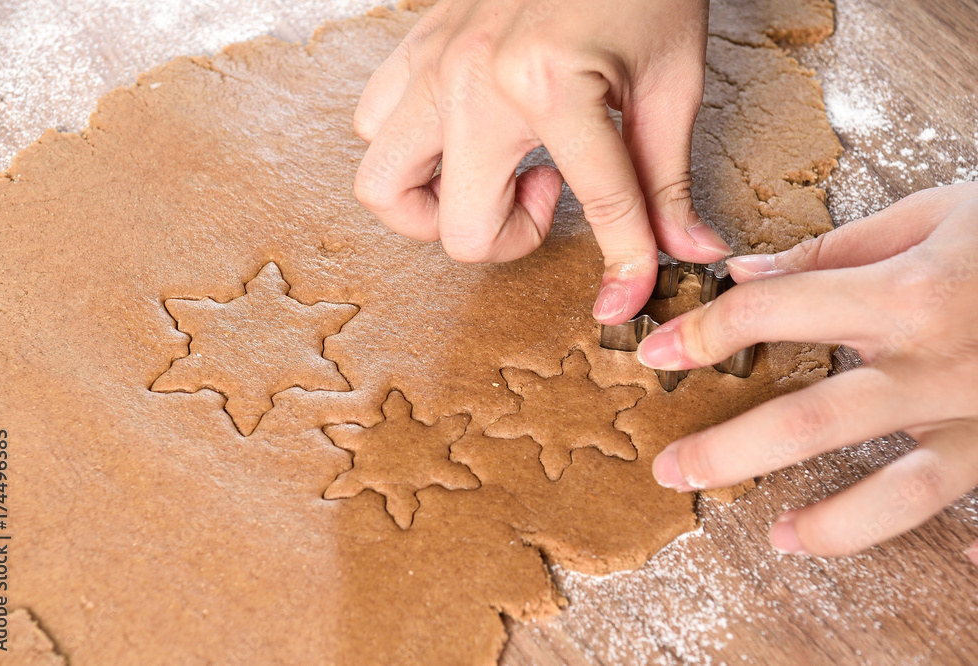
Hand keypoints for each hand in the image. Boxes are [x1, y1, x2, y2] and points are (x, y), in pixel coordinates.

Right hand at [353, 0, 729, 324]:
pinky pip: (373, 121)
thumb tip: (687, 250)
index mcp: (551, 84)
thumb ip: (666, 179)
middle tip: (544, 199)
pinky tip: (464, 135)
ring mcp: (433, 62)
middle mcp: (473, 80)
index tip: (626, 295)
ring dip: (434, 203)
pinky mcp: (416, 45)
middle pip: (455, 229)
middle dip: (505, 238)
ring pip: (383, 181)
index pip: (596, 209)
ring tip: (491, 175)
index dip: (623, 265)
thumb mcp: (670, 81)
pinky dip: (409, 148)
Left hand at [639, 183, 977, 561]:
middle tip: (672, 470)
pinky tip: (950, 562)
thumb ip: (836, 249)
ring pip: (895, 492)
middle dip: (728, 450)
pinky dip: (968, 539)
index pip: (771, 316)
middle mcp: (936, 365)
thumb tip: (751, 273)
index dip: (701, 332)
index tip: (657, 352)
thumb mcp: (934, 211)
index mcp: (905, 294)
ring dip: (829, 524)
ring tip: (778, 537)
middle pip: (809, 420)